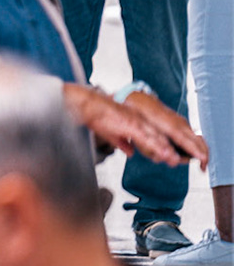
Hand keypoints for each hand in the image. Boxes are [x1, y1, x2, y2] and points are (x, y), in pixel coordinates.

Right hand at [64, 83, 206, 168]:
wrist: (87, 105)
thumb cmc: (95, 116)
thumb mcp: (110, 133)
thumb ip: (122, 143)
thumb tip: (131, 153)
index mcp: (135, 120)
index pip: (152, 133)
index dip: (162, 145)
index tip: (169, 155)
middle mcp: (139, 120)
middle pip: (158, 136)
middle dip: (168, 149)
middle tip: (177, 160)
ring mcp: (137, 122)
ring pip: (156, 138)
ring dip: (166, 150)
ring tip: (174, 160)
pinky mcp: (132, 125)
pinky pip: (148, 139)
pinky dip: (157, 147)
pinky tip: (164, 154)